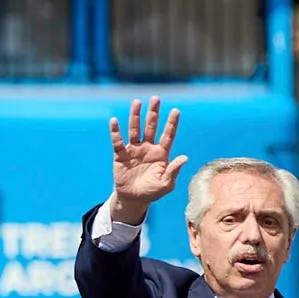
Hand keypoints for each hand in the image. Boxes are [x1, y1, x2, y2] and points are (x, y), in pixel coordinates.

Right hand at [110, 97, 187, 226]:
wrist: (133, 199)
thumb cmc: (152, 191)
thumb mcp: (166, 184)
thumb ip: (174, 170)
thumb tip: (184, 157)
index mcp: (161, 153)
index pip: (168, 135)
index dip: (171, 123)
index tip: (176, 111)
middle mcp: (148, 148)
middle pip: (151, 126)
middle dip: (153, 113)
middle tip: (156, 98)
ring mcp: (134, 150)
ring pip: (135, 129)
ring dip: (135, 116)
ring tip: (137, 102)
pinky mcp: (121, 155)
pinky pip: (117, 141)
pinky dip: (115, 131)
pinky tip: (114, 121)